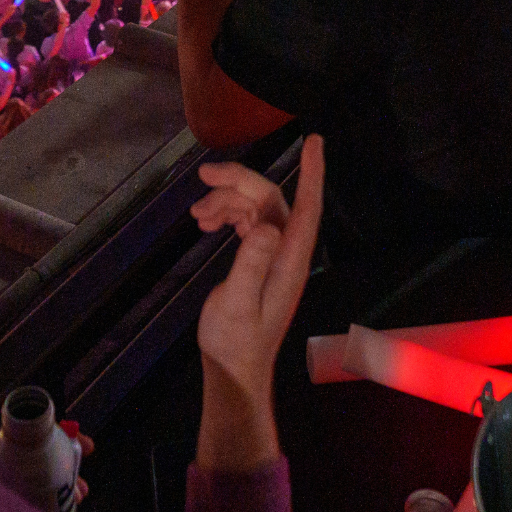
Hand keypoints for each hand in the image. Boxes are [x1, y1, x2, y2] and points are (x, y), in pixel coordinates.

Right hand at [196, 136, 323, 469]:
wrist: (232, 370)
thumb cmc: (235, 343)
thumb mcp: (236, 304)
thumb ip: (251, 265)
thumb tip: (265, 227)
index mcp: (289, 259)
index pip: (307, 206)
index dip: (312, 172)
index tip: (314, 141)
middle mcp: (285, 252)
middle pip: (271, 199)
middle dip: (240, 181)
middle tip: (204, 176)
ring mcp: (273, 257)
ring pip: (255, 208)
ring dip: (226, 201)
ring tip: (196, 214)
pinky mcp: (258, 262)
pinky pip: (247, 223)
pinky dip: (226, 215)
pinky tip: (204, 222)